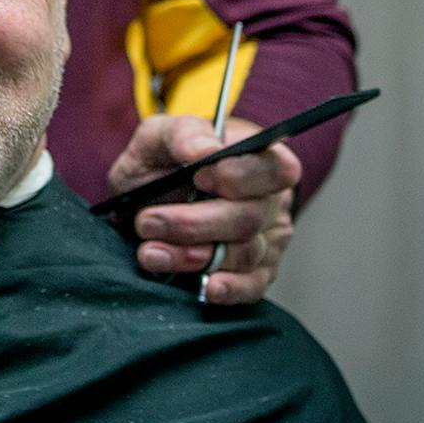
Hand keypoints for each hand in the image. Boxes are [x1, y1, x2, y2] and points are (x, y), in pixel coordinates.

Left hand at [107, 114, 299, 304]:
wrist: (147, 198)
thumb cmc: (162, 163)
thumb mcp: (159, 136)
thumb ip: (182, 133)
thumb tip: (206, 150)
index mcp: (257, 158)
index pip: (276, 168)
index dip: (240, 175)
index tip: (197, 175)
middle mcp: (269, 201)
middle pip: (249, 217)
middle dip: (194, 223)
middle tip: (148, 221)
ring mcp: (265, 240)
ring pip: (242, 254)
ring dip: (191, 256)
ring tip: (150, 252)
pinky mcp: (254, 273)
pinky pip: (252, 287)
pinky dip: (229, 289)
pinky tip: (205, 286)